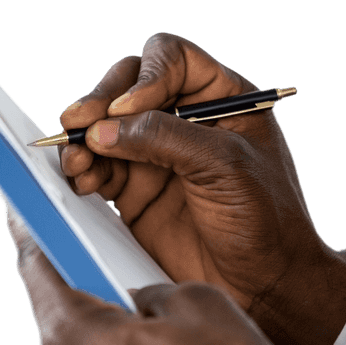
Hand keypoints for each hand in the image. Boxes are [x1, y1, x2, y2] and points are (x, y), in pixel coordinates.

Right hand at [58, 33, 345, 344]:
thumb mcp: (226, 168)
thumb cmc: (268, 221)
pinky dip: (83, 170)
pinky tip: (79, 181)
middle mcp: (186, 120)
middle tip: (78, 125)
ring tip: (76, 162)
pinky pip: (98, 168)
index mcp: (223, 98)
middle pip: (127, 86)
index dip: (145, 75)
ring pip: (105, 128)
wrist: (268, 286)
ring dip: (83, 139)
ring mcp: (158, 155)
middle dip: (100, 103)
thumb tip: (103, 128)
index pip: (171, 58)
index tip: (131, 109)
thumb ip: (166, 139)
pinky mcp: (137, 192)